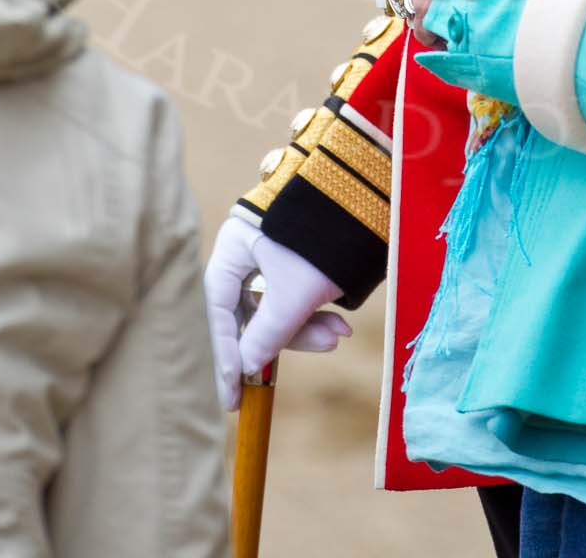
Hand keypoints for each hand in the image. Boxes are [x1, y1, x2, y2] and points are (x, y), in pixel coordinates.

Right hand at [203, 212, 350, 410]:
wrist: (367, 192)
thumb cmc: (323, 241)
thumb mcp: (295, 294)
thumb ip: (268, 333)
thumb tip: (246, 367)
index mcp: (233, 246)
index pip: (218, 309)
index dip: (224, 354)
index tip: (231, 394)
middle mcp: (246, 248)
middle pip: (248, 311)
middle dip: (276, 342)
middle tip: (267, 384)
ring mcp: (271, 252)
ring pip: (276, 306)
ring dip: (304, 329)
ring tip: (336, 337)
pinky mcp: (295, 259)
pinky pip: (294, 295)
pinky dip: (313, 313)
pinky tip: (339, 326)